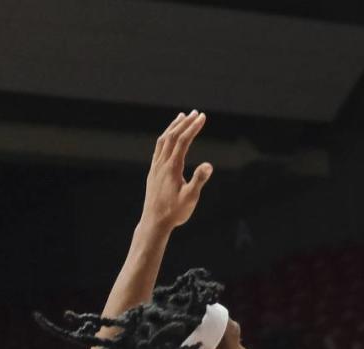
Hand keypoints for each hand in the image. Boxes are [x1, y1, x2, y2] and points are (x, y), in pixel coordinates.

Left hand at [141, 110, 213, 229]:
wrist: (154, 221)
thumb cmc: (175, 212)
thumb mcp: (190, 198)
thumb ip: (199, 180)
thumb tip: (209, 165)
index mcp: (172, 167)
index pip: (183, 141)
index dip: (193, 128)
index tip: (202, 117)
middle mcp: (162, 163)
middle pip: (173, 136)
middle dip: (185, 123)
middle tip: (197, 113)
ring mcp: (156, 166)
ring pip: (163, 140)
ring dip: (173, 127)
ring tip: (182, 117)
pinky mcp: (153, 171)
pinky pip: (158, 148)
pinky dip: (166, 137)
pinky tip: (170, 137)